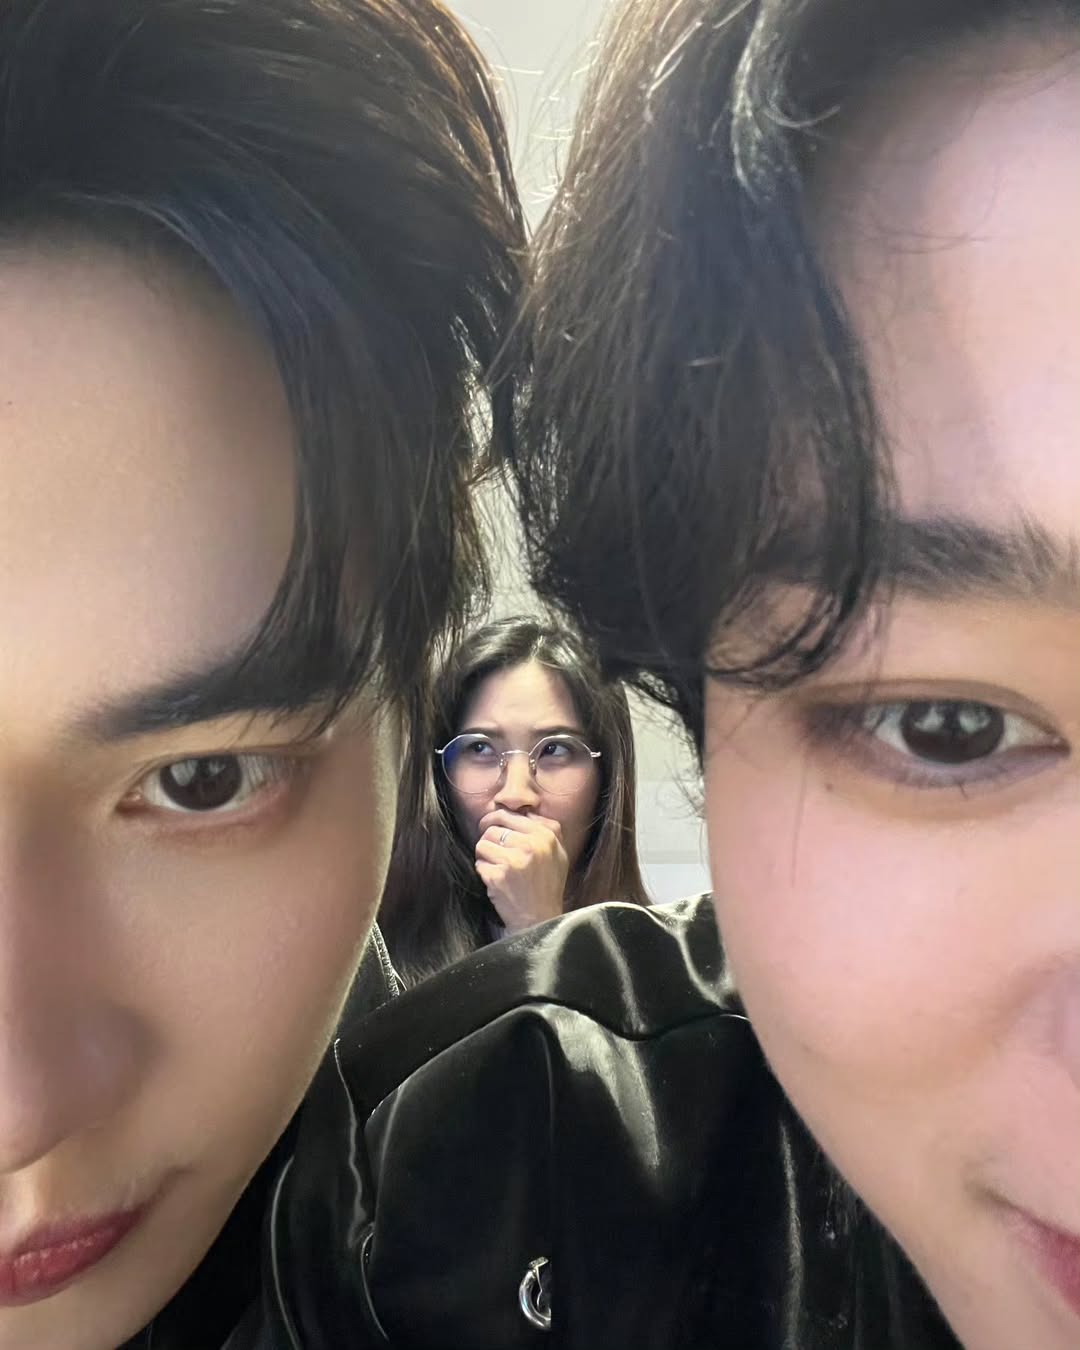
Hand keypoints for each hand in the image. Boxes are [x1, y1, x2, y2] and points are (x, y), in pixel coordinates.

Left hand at [475, 808, 568, 935]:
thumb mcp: (558, 852)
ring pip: (482, 844)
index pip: (508, 814)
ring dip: (485, 855)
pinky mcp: (498, 876)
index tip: (490, 827)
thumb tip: (520, 809)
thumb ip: (544, 828)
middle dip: (488, 839)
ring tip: (496, 867)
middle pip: (492, 828)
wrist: (541, 919)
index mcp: (546, 835)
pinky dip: (483, 871)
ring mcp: (514, 861)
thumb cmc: (548, 885)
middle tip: (490, 849)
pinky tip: (496, 880)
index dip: (495, 820)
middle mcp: (531, 845)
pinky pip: (479, 863)